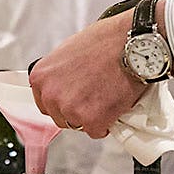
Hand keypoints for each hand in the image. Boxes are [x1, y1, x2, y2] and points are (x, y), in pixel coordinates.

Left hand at [30, 9, 146, 138]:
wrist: (132, 44)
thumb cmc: (106, 42)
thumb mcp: (70, 51)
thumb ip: (61, 73)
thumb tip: (65, 84)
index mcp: (41, 76)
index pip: (44, 102)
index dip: (63, 100)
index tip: (74, 97)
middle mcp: (51, 94)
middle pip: (60, 116)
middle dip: (77, 110)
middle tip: (94, 96)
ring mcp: (70, 109)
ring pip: (78, 125)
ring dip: (91, 117)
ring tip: (105, 97)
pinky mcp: (92, 120)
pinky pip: (96, 131)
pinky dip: (107, 123)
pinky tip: (113, 105)